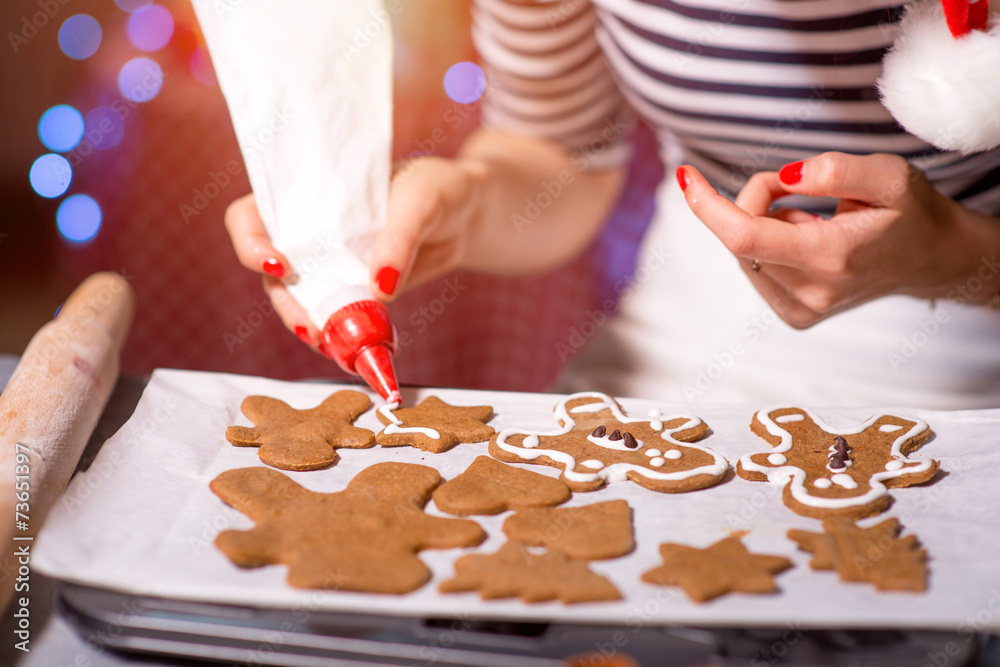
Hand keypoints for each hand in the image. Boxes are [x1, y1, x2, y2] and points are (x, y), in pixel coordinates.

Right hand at [224, 157, 483, 348]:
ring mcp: (327, 264)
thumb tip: (379, 289)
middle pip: (270, 273)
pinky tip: (357, 350)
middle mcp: (307, 230)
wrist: (469, 216)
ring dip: (311, 327)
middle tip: (313, 330)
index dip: (251, 243)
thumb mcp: (423, 201)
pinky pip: (332, 316)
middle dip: (287, 305)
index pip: (251, 215)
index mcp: (308, 193)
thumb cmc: (440, 190)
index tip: (280, 267)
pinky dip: (340, 336)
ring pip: (299, 301)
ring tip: (337, 348)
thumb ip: (399, 238)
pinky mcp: (350, 291)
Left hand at [677, 152, 996, 327]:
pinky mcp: (794, 316)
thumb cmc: (909, 212)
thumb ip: (836, 169)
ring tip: (816, 218)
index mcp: (832, 257)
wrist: (930, 259)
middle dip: (757, 197)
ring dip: (765, 221)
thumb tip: (784, 176)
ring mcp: (801, 310)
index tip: (686, 176)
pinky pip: (752, 267)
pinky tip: (808, 242)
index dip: (708, 205)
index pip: (745, 235)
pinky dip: (769, 244)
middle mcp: (812, 292)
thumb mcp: (888, 175)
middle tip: (799, 184)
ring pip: (743, 251)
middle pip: (741, 234)